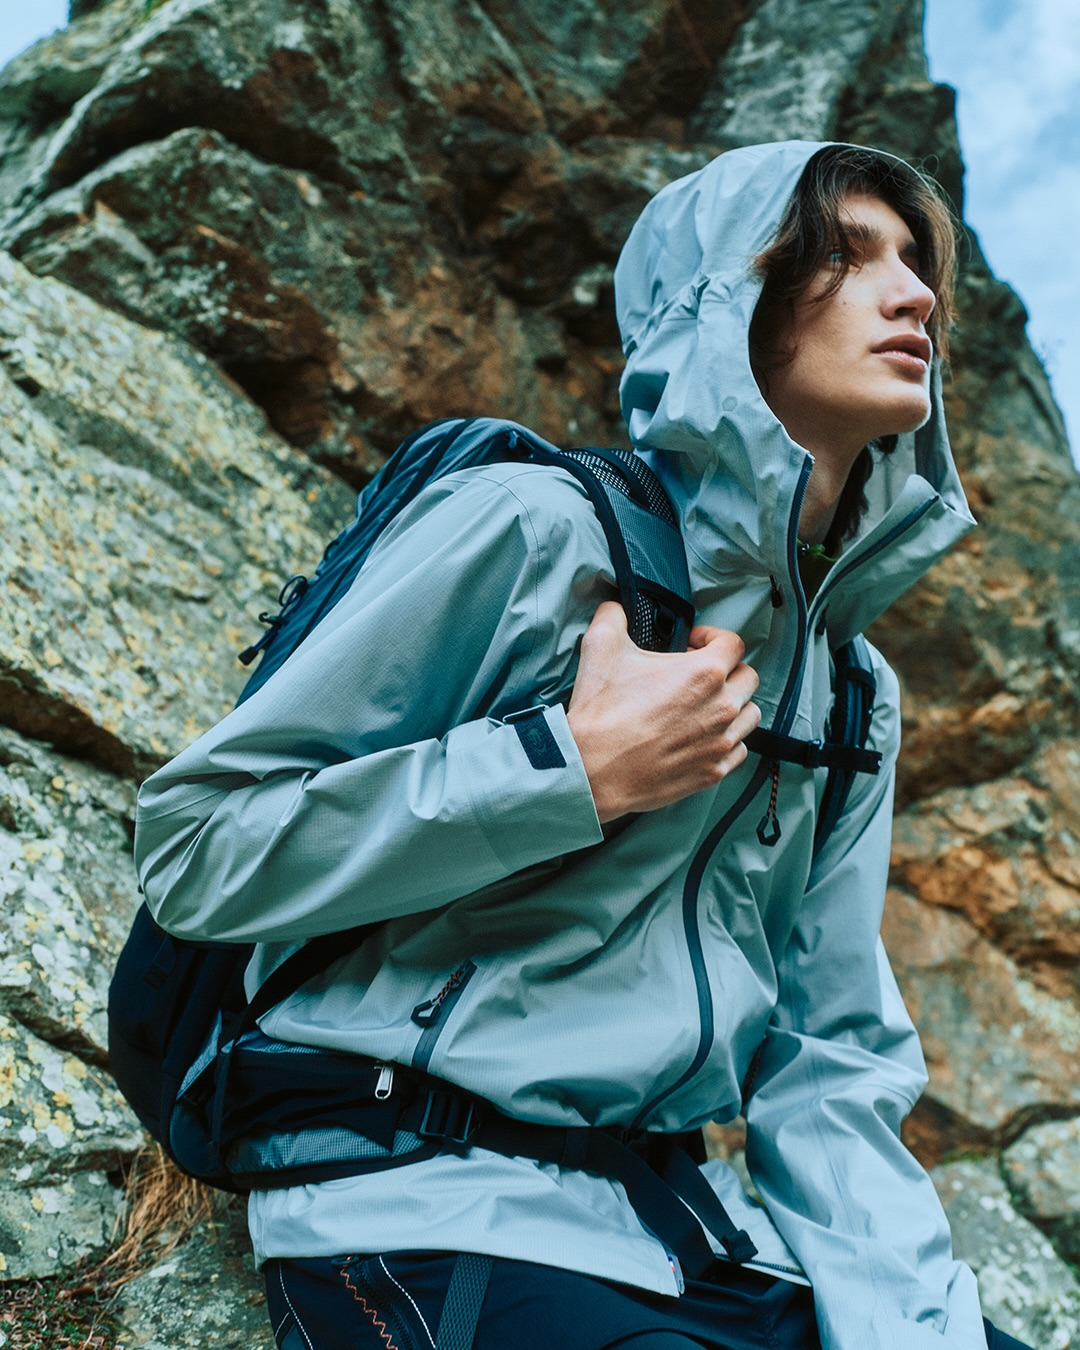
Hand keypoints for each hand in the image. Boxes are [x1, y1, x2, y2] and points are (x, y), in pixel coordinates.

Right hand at [567, 601, 760, 822]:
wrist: (593, 770)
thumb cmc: (601, 713)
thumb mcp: (600, 648)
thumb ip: (613, 616)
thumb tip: (616, 608)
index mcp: (704, 672)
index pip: (733, 643)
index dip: (712, 637)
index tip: (693, 644)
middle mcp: (722, 707)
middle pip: (748, 677)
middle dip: (727, 670)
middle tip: (698, 674)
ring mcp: (721, 741)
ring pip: (750, 714)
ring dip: (733, 704)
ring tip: (704, 706)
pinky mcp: (714, 770)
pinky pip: (739, 749)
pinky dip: (727, 739)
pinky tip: (702, 736)